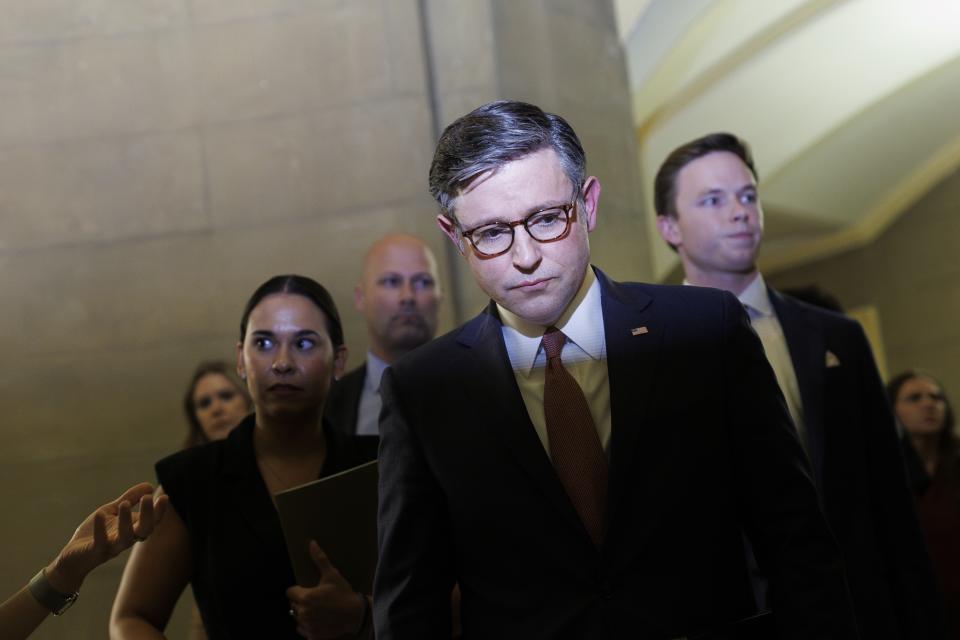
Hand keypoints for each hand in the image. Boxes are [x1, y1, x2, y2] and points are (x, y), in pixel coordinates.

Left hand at [45, 482, 168, 593]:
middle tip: (148, 498)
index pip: (152, 521)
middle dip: (148, 515)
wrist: (72, 558)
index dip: (159, 511)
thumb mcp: (112, 511)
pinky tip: (99, 514)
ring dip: (126, 522)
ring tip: (124, 504)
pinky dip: (100, 529)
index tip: (164, 497)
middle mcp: (126, 539)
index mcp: (132, 529)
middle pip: (144, 530)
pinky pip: (100, 542)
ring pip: (126, 538)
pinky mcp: (95, 552)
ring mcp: (111, 546)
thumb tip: (150, 486)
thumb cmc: (93, 533)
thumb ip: (130, 499)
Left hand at [287, 541, 365, 638]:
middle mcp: (303, 613)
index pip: (290, 592)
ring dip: (304, 614)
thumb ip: (319, 559)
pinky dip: (308, 626)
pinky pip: (303, 630)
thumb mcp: (332, 574)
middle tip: (317, 599)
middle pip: (293, 605)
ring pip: (297, 618)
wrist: (356, 614)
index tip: (310, 590)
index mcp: (306, 597)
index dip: (299, 589)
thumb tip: (312, 543)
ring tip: (319, 610)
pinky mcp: (312, 635)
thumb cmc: (344, 594)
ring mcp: (308, 626)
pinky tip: (319, 620)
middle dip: (302, 602)